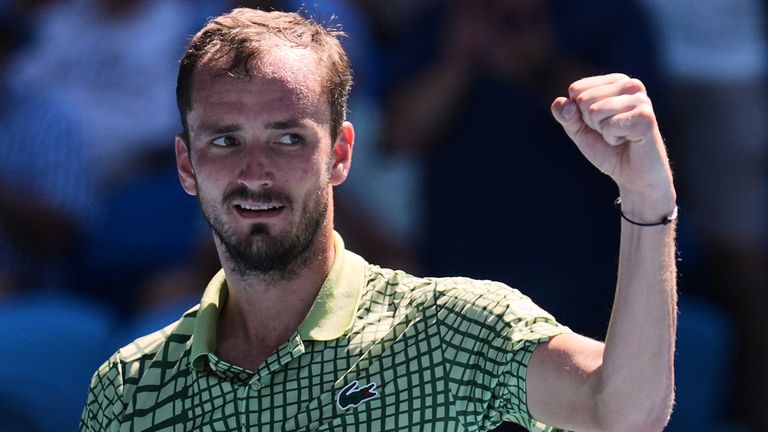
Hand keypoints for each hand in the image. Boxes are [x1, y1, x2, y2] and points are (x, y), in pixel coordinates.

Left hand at [551, 74, 675, 219]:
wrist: (634, 176)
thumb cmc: (609, 150)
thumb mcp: (579, 131)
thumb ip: (566, 115)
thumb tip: (560, 102)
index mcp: (616, 81)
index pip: (576, 89)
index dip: (580, 113)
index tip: (600, 124)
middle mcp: (631, 85)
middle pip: (584, 99)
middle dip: (591, 123)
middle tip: (611, 132)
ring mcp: (641, 99)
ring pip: (595, 111)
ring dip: (602, 131)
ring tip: (620, 136)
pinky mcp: (646, 116)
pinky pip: (609, 125)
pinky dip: (612, 138)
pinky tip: (628, 140)